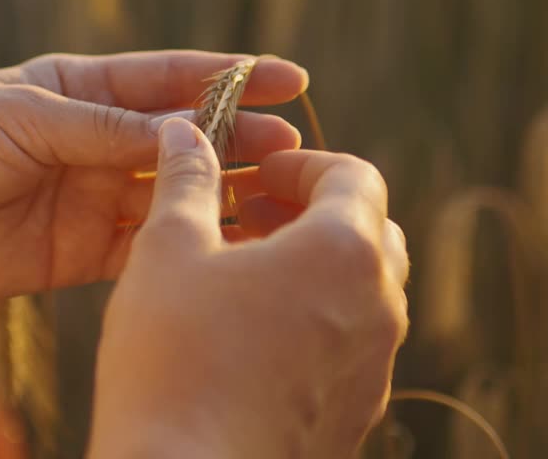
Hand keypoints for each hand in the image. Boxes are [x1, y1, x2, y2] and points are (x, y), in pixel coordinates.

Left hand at [0, 51, 306, 297]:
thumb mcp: (21, 116)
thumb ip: (103, 129)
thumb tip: (187, 134)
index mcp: (74, 87)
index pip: (165, 79)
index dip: (228, 78)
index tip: (288, 77)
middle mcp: (90, 140)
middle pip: (179, 139)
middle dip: (236, 140)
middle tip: (292, 148)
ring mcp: (88, 196)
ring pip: (170, 194)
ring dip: (220, 195)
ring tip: (275, 198)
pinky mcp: (78, 252)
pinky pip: (144, 245)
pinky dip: (183, 243)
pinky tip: (225, 243)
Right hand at [88, 121, 408, 458]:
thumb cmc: (173, 359)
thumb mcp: (167, 251)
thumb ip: (186, 181)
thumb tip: (184, 129)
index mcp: (345, 254)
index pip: (355, 177)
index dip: (302, 163)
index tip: (253, 173)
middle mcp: (379, 311)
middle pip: (370, 233)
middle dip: (312, 212)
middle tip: (247, 214)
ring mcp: (373, 371)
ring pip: (362, 294)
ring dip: (312, 266)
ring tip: (239, 272)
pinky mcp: (354, 418)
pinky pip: (348, 348)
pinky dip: (312, 319)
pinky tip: (245, 334)